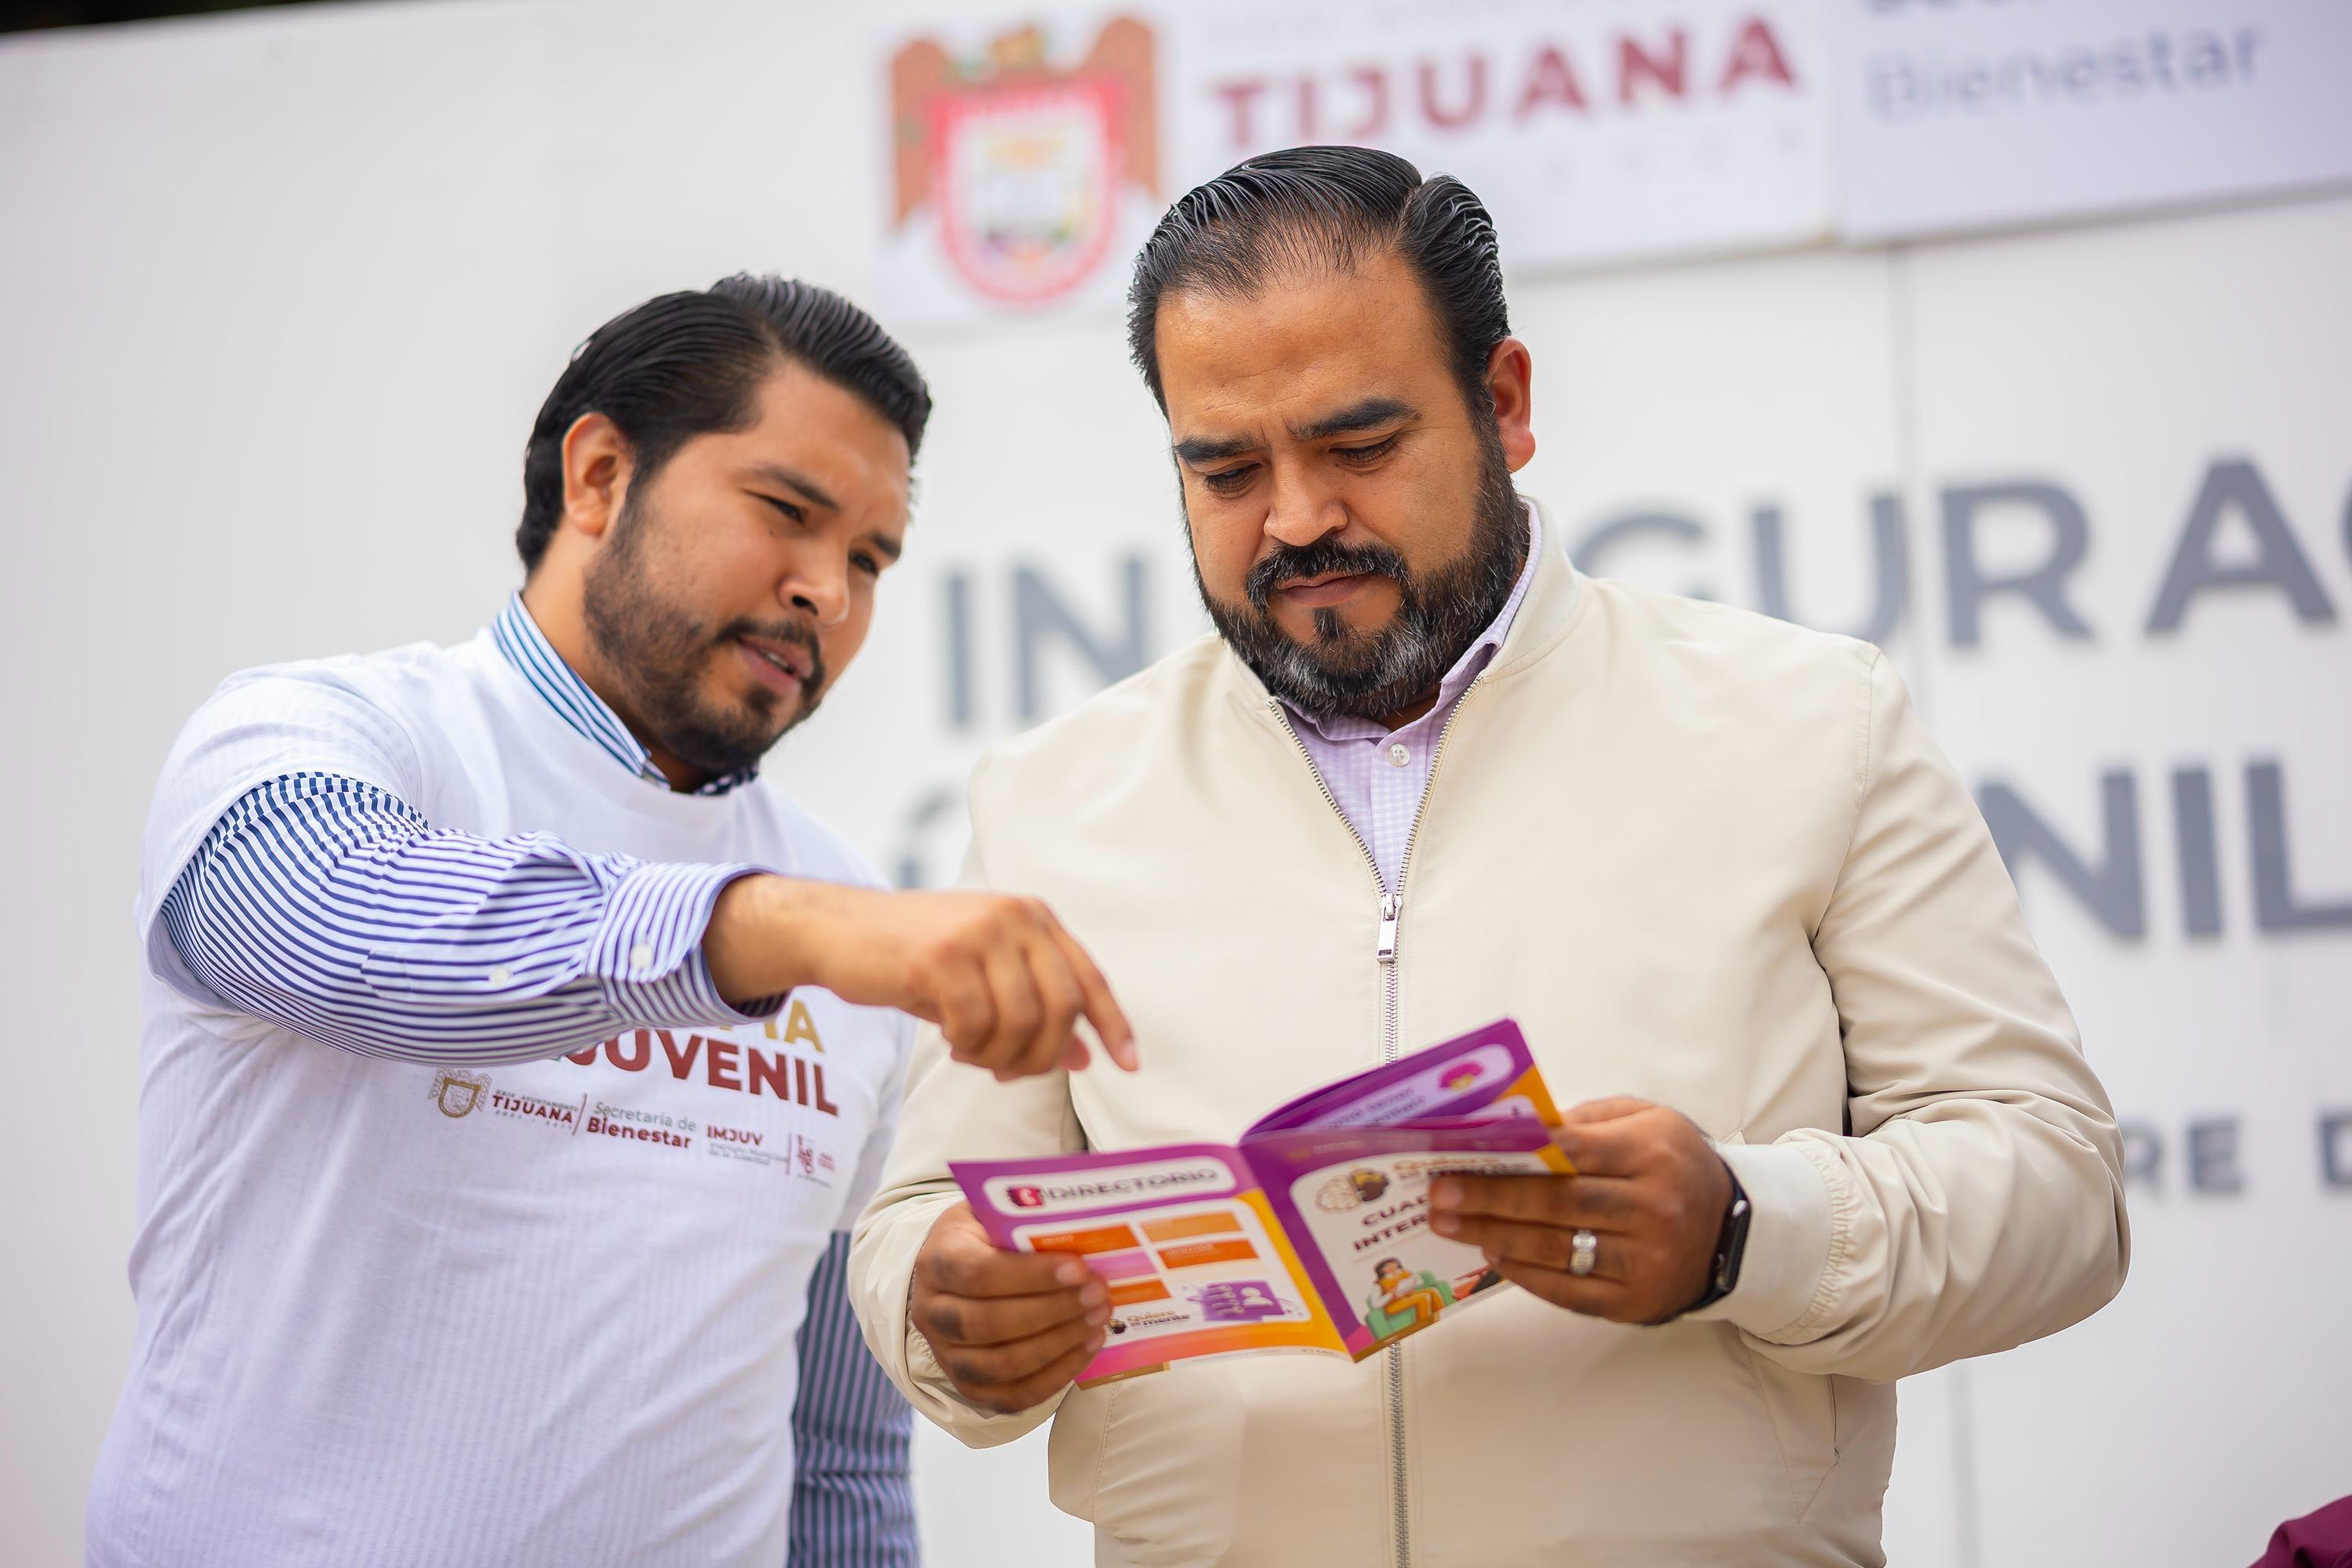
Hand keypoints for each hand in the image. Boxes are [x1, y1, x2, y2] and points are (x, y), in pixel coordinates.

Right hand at [704, 876, 1136, 1078]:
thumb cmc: (917, 959)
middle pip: (1060, 1007)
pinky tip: (949, 1041)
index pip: (1089, 977)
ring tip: (970, 1054)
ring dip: (998, 1055)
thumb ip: (1036, 1013)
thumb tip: (1084, 1057)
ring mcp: (978, 932)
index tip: (1127, 1065)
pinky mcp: (941, 955)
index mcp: (1034, 918)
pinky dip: (966, 1045)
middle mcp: (1015, 917)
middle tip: (1007, 1073)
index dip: (1112, 1024)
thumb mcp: (985, 982)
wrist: (841, 930)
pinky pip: (975, 1023)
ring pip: (1020, 1021)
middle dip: (1040, 1055)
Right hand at [911, 1203, 1109, 1412]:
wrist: (952, 1270)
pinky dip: (1055, 1377)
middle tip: (1098, 1295)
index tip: (1079, 1269)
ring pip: (1001, 1365)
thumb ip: (1025, 1219)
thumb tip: (1083, 1226)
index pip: (979, 1273)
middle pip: (989, 1323)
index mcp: (937, 1260)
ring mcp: (945, 1354)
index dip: (1031, 1276)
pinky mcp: (967, 1385)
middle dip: (1053, 1311)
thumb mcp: (993, 1213)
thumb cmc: (983, 1236)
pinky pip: (1011, 1396)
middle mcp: (932, 1312)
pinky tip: (1086, 1348)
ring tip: (1098, 1320)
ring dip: (1058, 1345)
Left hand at [1427, 1096, 1732, 1325]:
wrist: (1735, 1230)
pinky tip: (1493, 1255)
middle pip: (1556, 1203)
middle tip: (1439, 1194)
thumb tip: (1515, 1128)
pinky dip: (1526, 1274)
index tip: (1461, 1153)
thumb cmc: (1674, 1165)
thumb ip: (1585, 1121)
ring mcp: (1648, 1260)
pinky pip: (1570, 1292)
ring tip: (1450, 1224)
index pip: (1571, 1150)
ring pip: (1557, 1249)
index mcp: (1652, 1153)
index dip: (1512, 1153)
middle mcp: (1654, 1208)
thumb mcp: (1644, 1122)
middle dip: (1489, 1198)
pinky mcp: (1639, 1302)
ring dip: (1494, 1236)